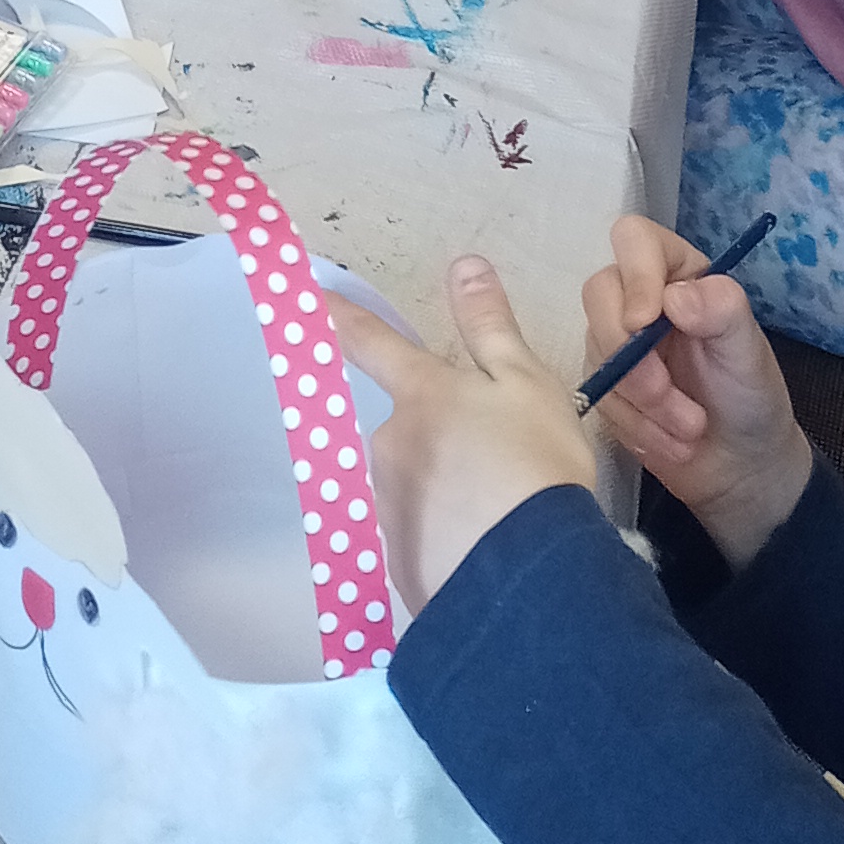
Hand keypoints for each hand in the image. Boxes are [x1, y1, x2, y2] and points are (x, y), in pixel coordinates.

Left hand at [330, 256, 597, 621]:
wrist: (532, 581)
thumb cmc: (535, 466)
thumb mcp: (526, 384)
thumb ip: (489, 325)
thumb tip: (461, 262)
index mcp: (421, 395)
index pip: (368, 343)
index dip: (340, 318)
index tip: (308, 299)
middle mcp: (390, 445)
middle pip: (405, 429)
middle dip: (439, 441)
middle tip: (497, 469)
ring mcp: (387, 506)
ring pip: (413, 486)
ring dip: (443, 495)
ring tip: (498, 520)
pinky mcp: (395, 562)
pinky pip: (419, 538)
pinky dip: (442, 541)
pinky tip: (479, 556)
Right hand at [578, 217, 810, 569]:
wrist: (741, 467)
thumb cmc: (751, 398)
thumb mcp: (749, 353)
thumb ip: (722, 312)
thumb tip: (674, 297)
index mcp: (679, 273)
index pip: (634, 240)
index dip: (634, 276)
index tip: (645, 323)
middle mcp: (640, 298)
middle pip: (599, 294)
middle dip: (633, 358)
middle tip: (670, 398)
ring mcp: (616, 341)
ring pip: (596, 351)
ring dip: (642, 403)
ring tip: (690, 431)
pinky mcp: (605, 384)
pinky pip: (597, 396)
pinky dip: (635, 427)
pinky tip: (671, 445)